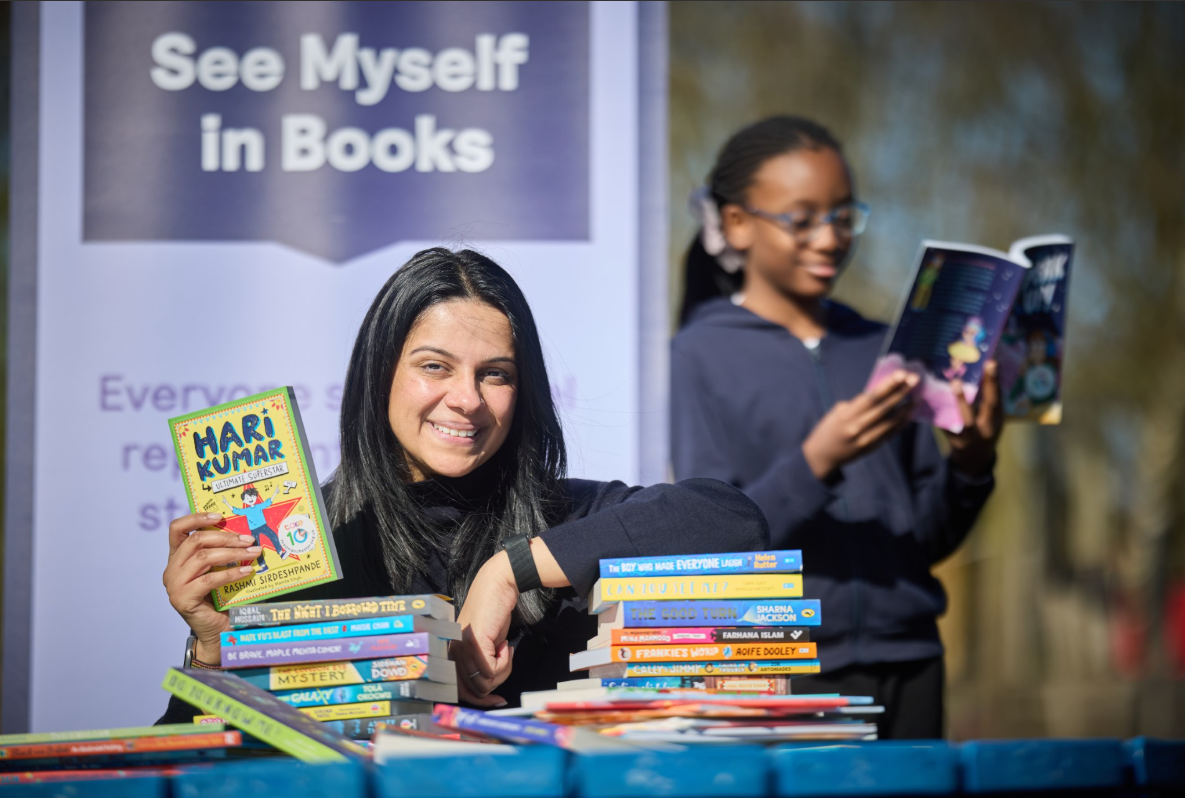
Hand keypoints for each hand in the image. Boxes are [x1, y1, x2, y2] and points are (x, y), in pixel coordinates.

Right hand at [163, 512, 259, 662]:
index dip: (196, 517)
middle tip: (249, 539)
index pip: (177, 529)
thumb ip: (224, 553)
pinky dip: (231, 573)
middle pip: (195, 541)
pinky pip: (209, 580)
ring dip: (232, 553)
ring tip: (253, 553)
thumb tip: (248, 534)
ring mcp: (174, 585)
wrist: (219, 633)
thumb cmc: (222, 600)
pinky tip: (247, 571)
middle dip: (225, 537)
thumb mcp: (220, 570)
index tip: (220, 515)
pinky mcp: (183, 599)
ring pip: (203, 558)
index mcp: (177, 558)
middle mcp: (171, 570)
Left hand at [452, 551, 518, 706]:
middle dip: (496, 684)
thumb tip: (488, 691)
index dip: (480, 700)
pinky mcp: (475, 643)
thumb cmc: (493, 613)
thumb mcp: (485, 643)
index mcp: (452, 654)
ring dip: (503, 670)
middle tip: (507, 665)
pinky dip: (505, 662)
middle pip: (475, 690)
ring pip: (485, 683)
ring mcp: (462, 648)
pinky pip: (492, 670)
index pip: (459, 690)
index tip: (498, 700)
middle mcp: (453, 653)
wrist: (498, 586)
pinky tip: (506, 645)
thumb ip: (481, 663)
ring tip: (506, 650)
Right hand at [802, 370, 919, 479]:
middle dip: (901, 392)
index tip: (901, 374)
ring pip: (891, 421)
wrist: (822, 456)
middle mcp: (858, 427)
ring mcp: (867, 439)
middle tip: (915, 379)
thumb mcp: (837, 413)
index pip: (872, 397)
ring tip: (917, 396)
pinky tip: (910, 413)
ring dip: (906, 408)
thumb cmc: (828, 429)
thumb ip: (857, 405)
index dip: (888, 385)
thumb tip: (879, 396)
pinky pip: (891, 433)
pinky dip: (902, 423)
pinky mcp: (872, 447)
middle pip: (885, 407)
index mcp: (847, 415)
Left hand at [946, 360, 1003, 476]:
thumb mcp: (990, 419)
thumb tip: (979, 371)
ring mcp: (972, 435)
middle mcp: (987, 428)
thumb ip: (986, 401)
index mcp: (997, 419)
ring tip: (955, 383)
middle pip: (989, 405)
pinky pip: (947, 426)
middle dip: (988, 385)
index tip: (992, 362)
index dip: (995, 381)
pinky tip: (931, 399)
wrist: (975, 460)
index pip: (998, 398)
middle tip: (984, 365)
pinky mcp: (956, 441)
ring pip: (967, 417)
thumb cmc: (983, 431)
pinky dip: (940, 414)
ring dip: (961, 400)